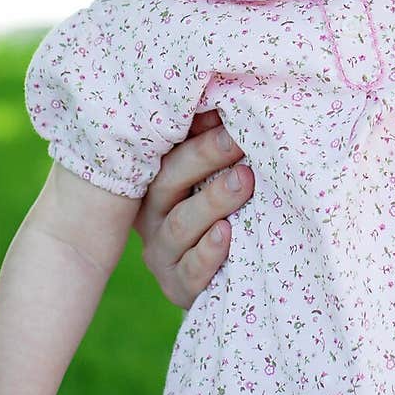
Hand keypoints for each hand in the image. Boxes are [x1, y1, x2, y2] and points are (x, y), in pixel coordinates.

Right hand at [133, 111, 254, 307]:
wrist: (226, 275)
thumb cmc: (224, 209)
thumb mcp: (218, 176)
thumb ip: (216, 144)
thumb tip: (228, 107)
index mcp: (156, 180)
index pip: (165, 149)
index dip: (193, 131)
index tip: (226, 112)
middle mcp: (151, 214)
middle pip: (169, 180)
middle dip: (206, 156)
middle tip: (238, 140)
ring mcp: (162, 253)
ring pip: (181, 224)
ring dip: (214, 201)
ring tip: (243, 181)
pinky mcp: (178, 286)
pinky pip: (191, 270)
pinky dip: (209, 252)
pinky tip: (227, 233)